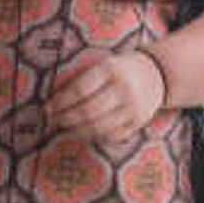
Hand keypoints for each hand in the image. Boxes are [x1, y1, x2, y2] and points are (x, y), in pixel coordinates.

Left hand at [50, 45, 171, 150]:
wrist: (156, 74)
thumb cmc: (119, 69)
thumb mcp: (103, 64)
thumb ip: (81, 80)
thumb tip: (53, 102)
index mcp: (110, 70)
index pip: (80, 90)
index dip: (60, 102)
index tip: (47, 108)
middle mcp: (123, 89)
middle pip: (88, 111)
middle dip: (66, 119)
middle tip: (54, 121)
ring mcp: (132, 108)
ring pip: (98, 128)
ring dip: (77, 132)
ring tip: (65, 130)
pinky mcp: (138, 122)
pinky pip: (112, 136)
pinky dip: (94, 138)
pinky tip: (84, 134)